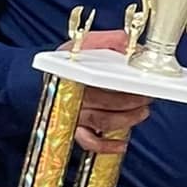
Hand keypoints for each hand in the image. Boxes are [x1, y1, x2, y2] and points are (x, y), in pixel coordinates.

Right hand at [62, 27, 150, 154]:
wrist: (38, 80)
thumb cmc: (65, 63)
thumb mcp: (82, 44)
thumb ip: (108, 40)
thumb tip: (129, 43)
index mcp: (73, 73)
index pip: (99, 78)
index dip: (123, 82)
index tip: (140, 81)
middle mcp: (72, 96)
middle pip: (106, 103)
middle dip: (133, 101)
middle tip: (147, 96)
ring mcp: (74, 114)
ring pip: (104, 121)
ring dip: (128, 119)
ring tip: (143, 112)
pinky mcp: (76, 129)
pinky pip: (90, 142)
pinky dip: (107, 146)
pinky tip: (122, 144)